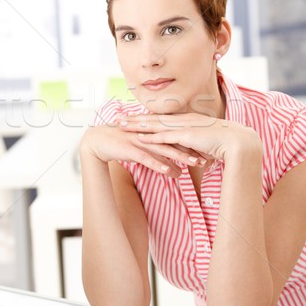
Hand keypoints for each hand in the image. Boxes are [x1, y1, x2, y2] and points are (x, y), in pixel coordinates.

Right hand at [80, 123, 204, 176]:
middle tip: (208, 157)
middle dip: (192, 150)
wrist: (97, 141)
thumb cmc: (122, 145)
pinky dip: (158, 164)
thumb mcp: (144, 152)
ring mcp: (140, 140)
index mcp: (153, 133)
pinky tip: (169, 171)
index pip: (176, 138)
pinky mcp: (130, 149)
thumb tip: (177, 172)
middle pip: (175, 142)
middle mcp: (149, 134)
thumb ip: (160, 159)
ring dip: (180, 156)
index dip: (192, 145)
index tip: (208, 151)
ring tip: (195, 163)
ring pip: (164, 149)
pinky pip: (147, 158)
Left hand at [115, 112, 261, 162]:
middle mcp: (184, 120)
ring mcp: (185, 126)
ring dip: (137, 125)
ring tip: (122, 125)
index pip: (162, 118)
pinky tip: (138, 138)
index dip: (146, 117)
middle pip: (154, 118)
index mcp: (188, 120)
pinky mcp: (187, 135)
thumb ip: (195, 148)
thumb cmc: (225, 146)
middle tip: (119, 118)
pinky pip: (165, 136)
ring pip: (155, 124)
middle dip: (135, 118)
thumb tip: (192, 156)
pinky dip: (150, 136)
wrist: (239, 143)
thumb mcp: (206, 145)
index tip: (133, 117)